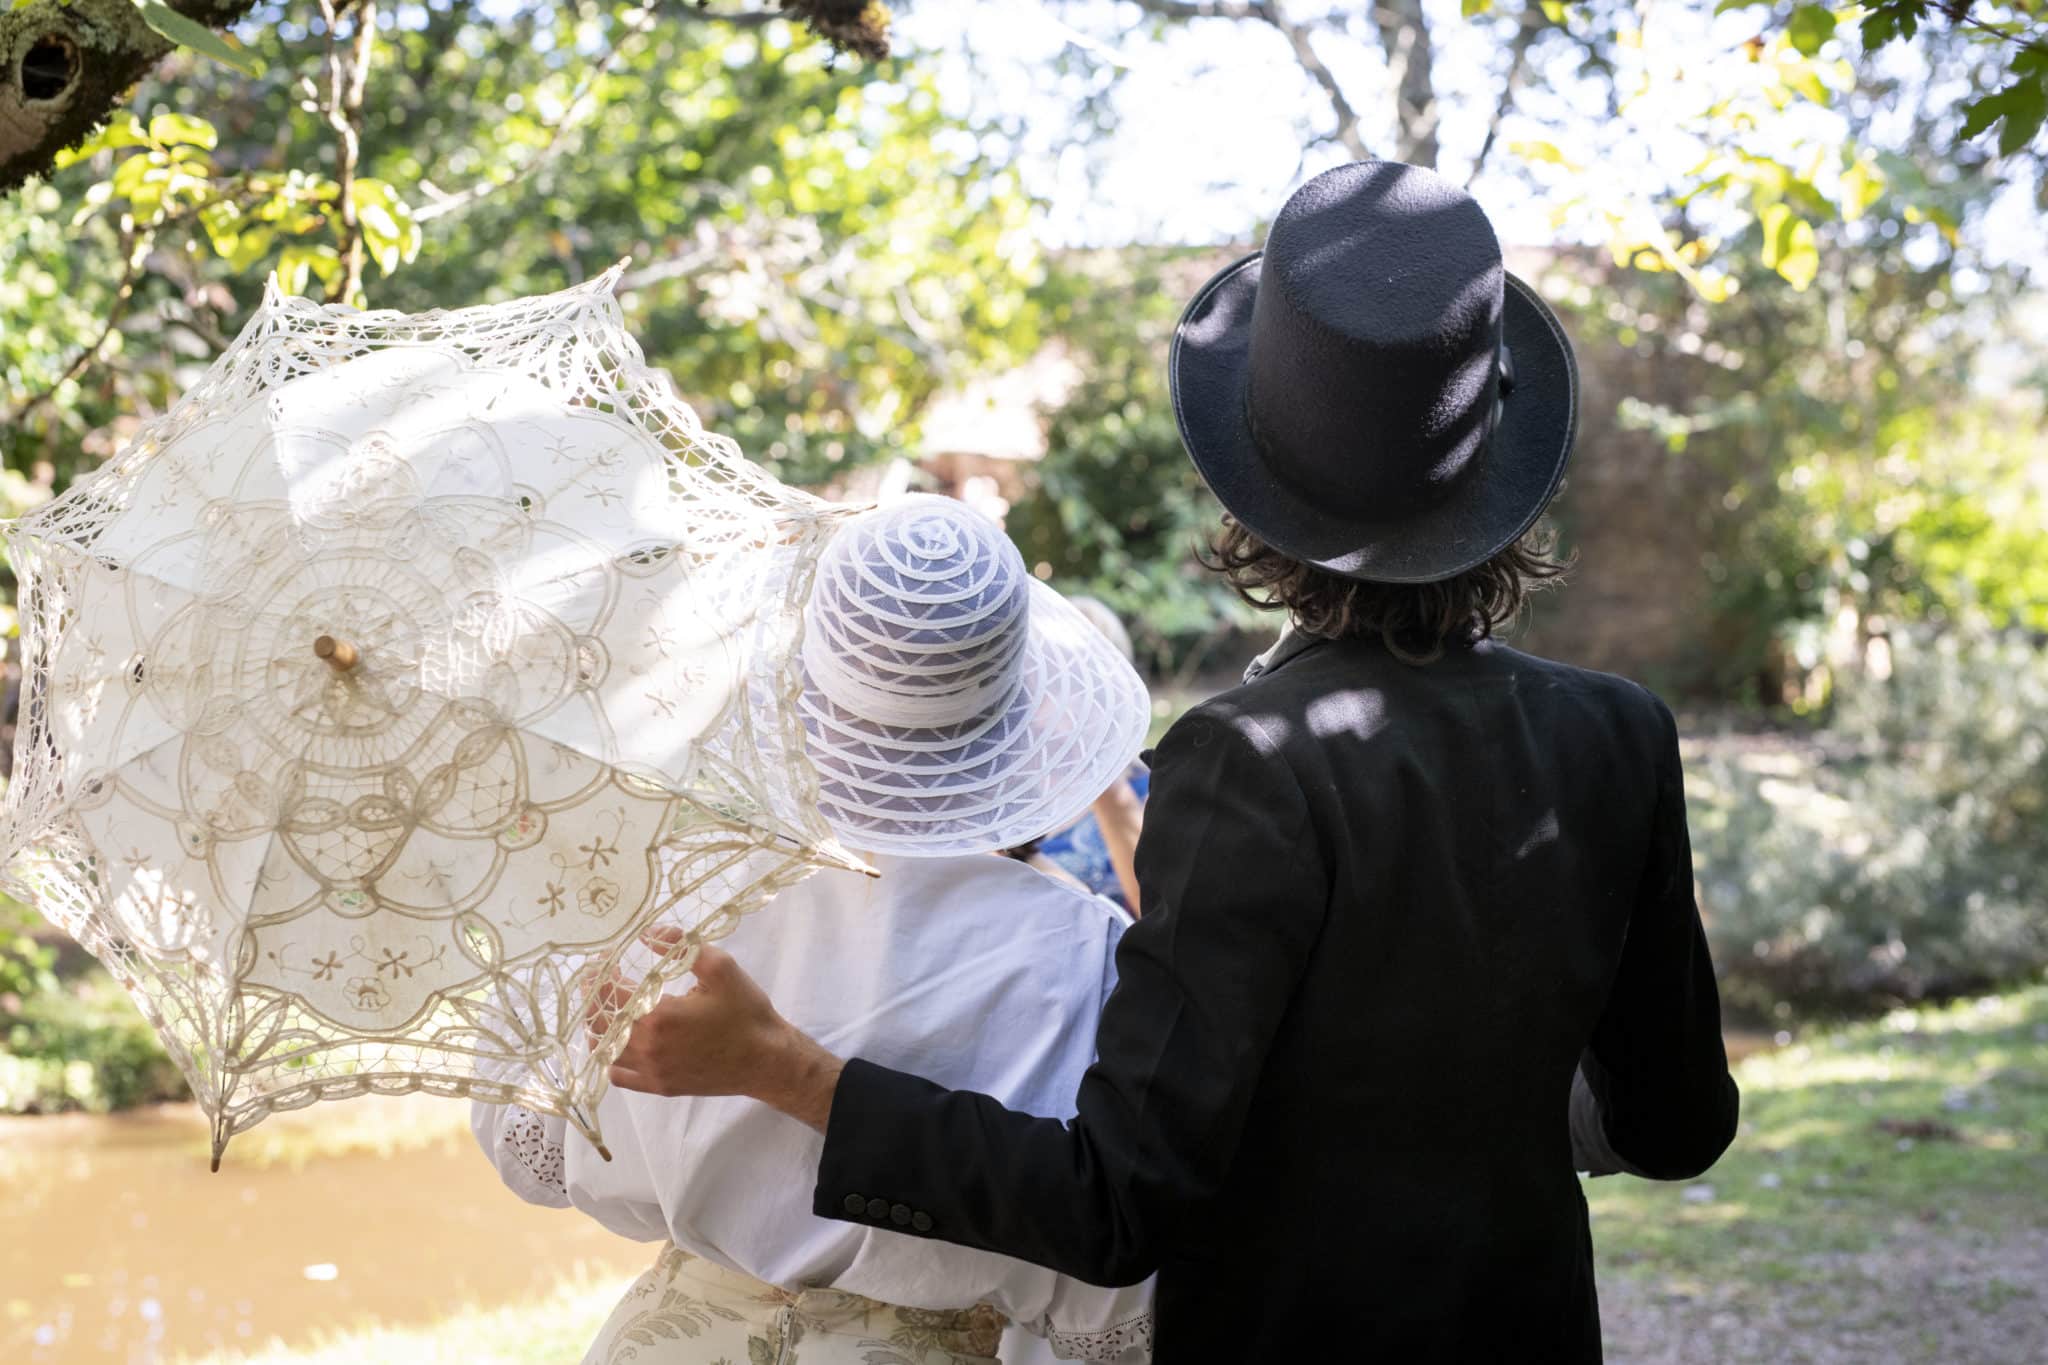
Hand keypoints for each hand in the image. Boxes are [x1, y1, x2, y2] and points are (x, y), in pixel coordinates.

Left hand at [601, 939, 844, 1132]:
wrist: (766, 1060)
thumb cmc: (745, 1012)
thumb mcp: (721, 968)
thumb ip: (683, 946)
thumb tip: (649, 933)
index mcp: (659, 1016)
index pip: (610, 994)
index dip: (601, 974)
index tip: (604, 960)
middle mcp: (648, 1047)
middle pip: (600, 1023)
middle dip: (595, 998)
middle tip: (600, 980)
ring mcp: (652, 1071)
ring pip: (605, 1051)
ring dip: (600, 1027)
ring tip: (609, 1008)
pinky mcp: (659, 1087)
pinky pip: (619, 1076)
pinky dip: (611, 1058)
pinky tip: (620, 1043)